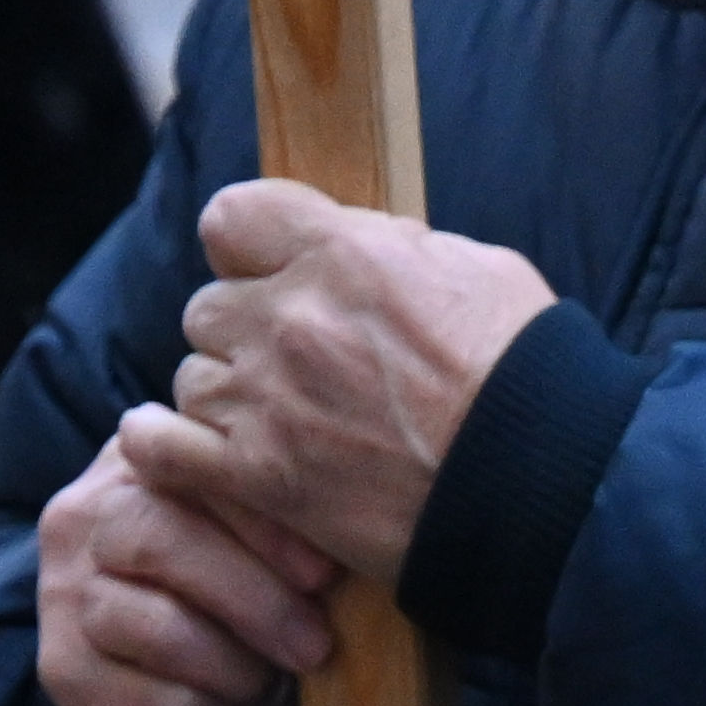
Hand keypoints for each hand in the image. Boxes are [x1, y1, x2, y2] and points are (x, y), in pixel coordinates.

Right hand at [34, 402, 336, 705]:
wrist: (174, 693)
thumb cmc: (232, 601)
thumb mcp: (251, 543)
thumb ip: (272, 519)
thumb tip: (334, 522)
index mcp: (133, 464)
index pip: (187, 470)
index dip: (259, 521)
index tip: (323, 573)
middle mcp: (80, 520)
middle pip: (156, 537)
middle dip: (251, 596)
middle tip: (313, 643)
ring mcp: (62, 598)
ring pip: (156, 626)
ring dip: (235, 666)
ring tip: (269, 681)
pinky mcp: (66, 675)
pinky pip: (155, 704)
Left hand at [178, 174, 562, 576]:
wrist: (545, 488)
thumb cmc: (527, 379)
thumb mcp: (472, 270)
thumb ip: (391, 248)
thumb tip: (353, 242)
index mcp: (341, 254)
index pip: (232, 217)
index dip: (249, 244)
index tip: (268, 268)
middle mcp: (290, 318)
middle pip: (211, 306)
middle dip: (246, 331)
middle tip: (295, 365)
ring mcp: (267, 399)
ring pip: (195, 375)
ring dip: (228, 395)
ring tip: (278, 423)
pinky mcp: (260, 477)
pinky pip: (163, 448)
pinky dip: (160, 447)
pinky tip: (165, 444)